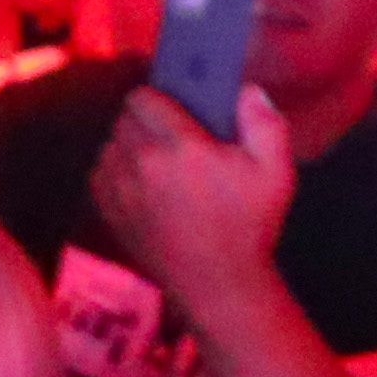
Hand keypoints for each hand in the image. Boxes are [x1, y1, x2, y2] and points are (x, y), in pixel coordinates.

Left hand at [88, 78, 294, 297]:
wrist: (219, 285)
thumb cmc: (249, 227)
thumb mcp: (275, 172)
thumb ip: (264, 124)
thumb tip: (248, 91)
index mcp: (181, 146)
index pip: (143, 98)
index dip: (157, 97)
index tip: (173, 108)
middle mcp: (144, 163)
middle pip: (125, 118)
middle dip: (145, 120)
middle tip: (171, 136)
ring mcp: (122, 189)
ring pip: (110, 144)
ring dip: (129, 145)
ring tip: (157, 160)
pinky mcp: (111, 212)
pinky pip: (100, 172)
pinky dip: (115, 171)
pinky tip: (142, 183)